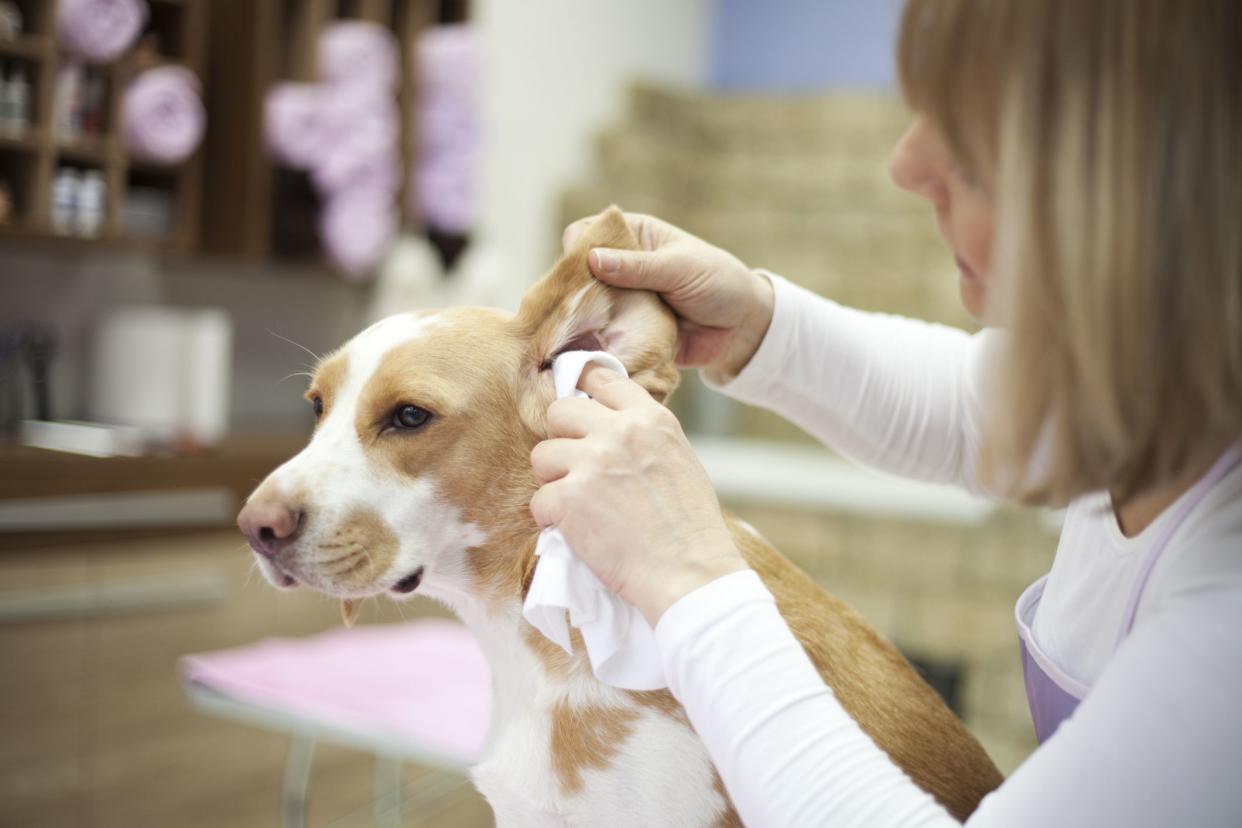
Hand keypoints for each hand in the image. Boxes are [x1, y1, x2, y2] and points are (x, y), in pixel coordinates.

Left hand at [529, 365, 749, 625]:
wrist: (689, 573)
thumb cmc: (689, 526)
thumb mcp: (678, 459)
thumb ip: (642, 436)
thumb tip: (605, 426)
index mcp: (651, 419)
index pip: (601, 378)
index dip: (584, 394)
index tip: (579, 415)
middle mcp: (619, 432)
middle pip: (559, 411)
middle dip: (561, 439)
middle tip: (574, 469)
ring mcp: (591, 463)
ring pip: (541, 455)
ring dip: (553, 481)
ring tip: (578, 505)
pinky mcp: (569, 499)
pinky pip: (539, 501)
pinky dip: (551, 520)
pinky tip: (576, 532)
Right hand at [562, 212, 774, 380]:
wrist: (743, 330)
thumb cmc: (718, 283)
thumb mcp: (680, 268)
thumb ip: (638, 266)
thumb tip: (592, 259)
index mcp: (634, 237)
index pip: (588, 232)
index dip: (576, 247)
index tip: (573, 269)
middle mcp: (621, 267)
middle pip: (578, 273)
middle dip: (570, 290)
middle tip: (569, 308)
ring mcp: (621, 301)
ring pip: (585, 307)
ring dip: (580, 320)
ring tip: (572, 333)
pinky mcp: (626, 332)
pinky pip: (602, 337)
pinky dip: (594, 344)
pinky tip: (586, 352)